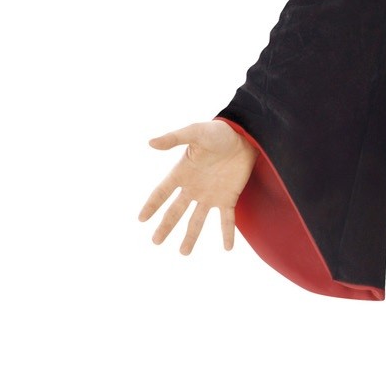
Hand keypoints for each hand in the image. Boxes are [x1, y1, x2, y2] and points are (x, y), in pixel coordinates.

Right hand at [139, 118, 257, 254]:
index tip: (141, 219)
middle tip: (155, 241)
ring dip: (191, 236)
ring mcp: (210, 195)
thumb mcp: (195, 132)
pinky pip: (227, 220)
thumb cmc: (217, 133)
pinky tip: (228, 248)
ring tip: (184, 253)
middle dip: (165, 226)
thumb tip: (150, 143)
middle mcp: (193, 188)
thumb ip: (174, 139)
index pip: (162, 193)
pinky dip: (227, 233)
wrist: (245, 137)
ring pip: (197, 220)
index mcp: (182, 173)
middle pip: (175, 211)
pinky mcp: (228, 198)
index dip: (151, 205)